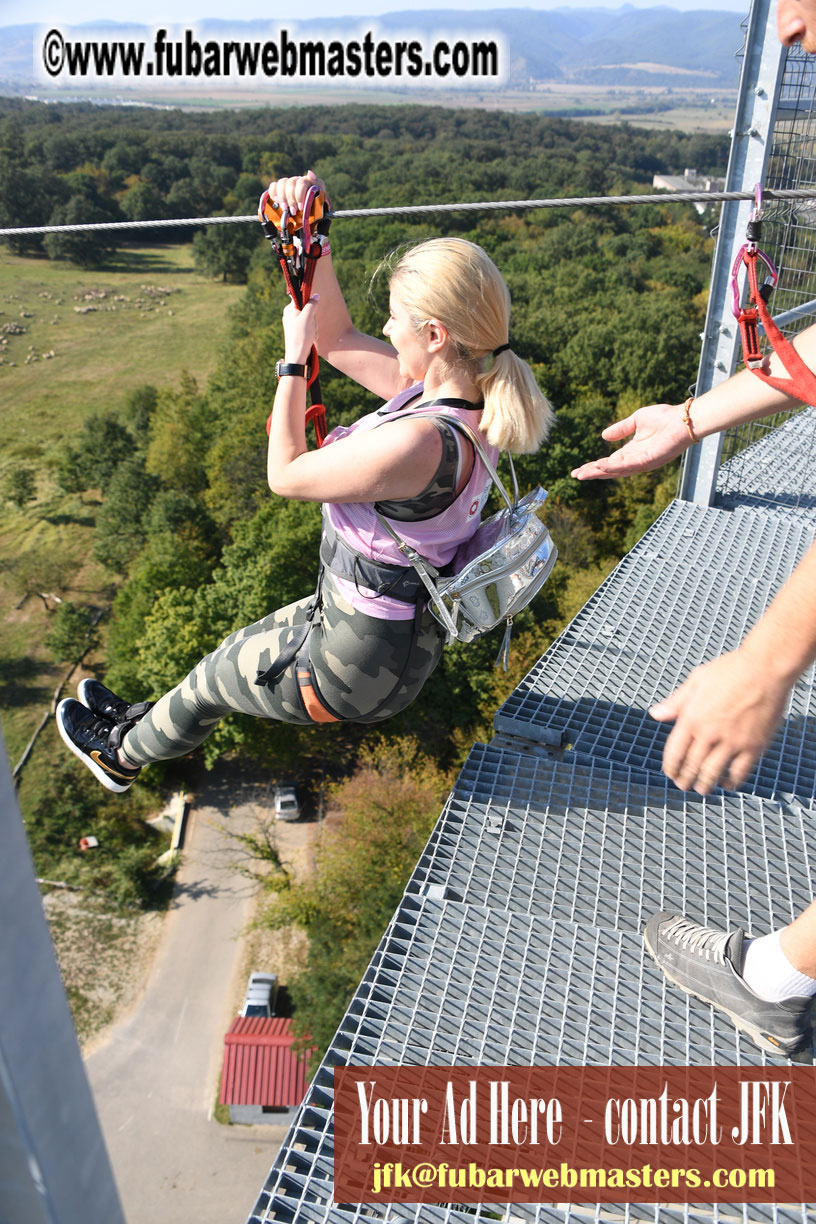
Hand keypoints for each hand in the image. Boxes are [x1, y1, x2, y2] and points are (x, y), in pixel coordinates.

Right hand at [266, 169, 326, 217]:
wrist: (311, 215)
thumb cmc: (317, 206)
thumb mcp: (321, 196)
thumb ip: (318, 184)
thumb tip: (309, 172)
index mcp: (307, 181)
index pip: (301, 182)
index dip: (299, 194)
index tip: (301, 207)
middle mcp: (296, 181)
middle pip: (290, 183)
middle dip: (291, 199)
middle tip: (293, 211)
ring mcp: (287, 185)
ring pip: (281, 183)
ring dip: (282, 197)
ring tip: (285, 208)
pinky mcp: (279, 190)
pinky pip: (273, 186)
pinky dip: (273, 193)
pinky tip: (276, 201)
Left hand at [282, 296, 318, 363]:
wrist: (297, 357)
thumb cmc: (301, 337)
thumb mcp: (308, 318)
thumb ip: (312, 305)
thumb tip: (316, 295)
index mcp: (289, 310)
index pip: (302, 299)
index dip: (310, 305)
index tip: (310, 313)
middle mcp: (290, 315)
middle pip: (307, 310)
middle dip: (313, 319)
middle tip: (310, 326)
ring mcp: (294, 324)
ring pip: (310, 319)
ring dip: (313, 327)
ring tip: (310, 334)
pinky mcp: (297, 331)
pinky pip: (308, 327)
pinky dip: (311, 332)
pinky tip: (310, 338)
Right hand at [571, 402, 691, 480]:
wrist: (683, 418)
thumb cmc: (665, 417)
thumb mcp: (637, 420)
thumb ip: (621, 429)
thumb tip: (603, 436)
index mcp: (633, 451)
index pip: (610, 462)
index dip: (594, 465)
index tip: (579, 469)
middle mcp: (636, 460)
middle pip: (610, 470)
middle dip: (592, 472)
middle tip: (575, 475)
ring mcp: (643, 462)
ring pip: (616, 471)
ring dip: (599, 472)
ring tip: (583, 473)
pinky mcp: (649, 460)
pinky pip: (628, 466)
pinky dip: (613, 467)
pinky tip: (600, 466)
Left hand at [649, 651, 790, 794]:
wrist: (766, 668)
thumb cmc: (731, 670)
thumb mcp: (697, 680)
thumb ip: (676, 701)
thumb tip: (655, 714)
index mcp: (692, 717)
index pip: (674, 752)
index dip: (671, 767)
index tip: (671, 773)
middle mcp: (709, 733)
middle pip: (691, 766)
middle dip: (685, 780)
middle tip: (683, 786)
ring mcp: (732, 741)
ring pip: (712, 774)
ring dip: (705, 785)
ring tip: (702, 789)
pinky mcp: (753, 746)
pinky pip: (739, 772)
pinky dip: (731, 782)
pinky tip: (727, 783)